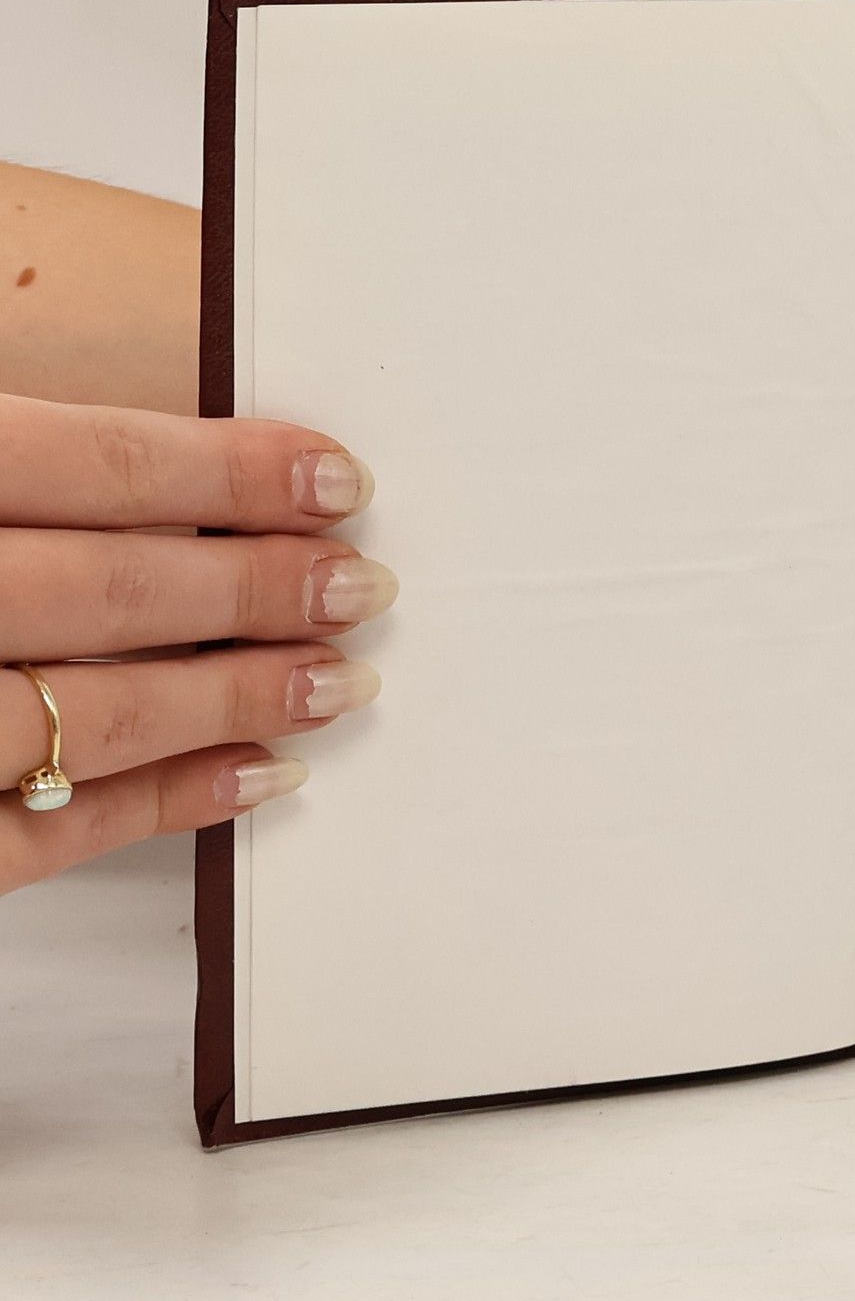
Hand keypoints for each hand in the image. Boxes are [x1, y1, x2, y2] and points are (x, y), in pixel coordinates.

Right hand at [0, 395, 392, 895]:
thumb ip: (42, 469)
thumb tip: (195, 478)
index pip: (100, 469)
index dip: (235, 476)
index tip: (340, 482)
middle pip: (116, 591)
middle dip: (263, 589)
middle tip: (366, 586)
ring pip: (100, 715)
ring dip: (243, 697)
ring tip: (346, 682)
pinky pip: (49, 832)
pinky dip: (167, 803)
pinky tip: (267, 773)